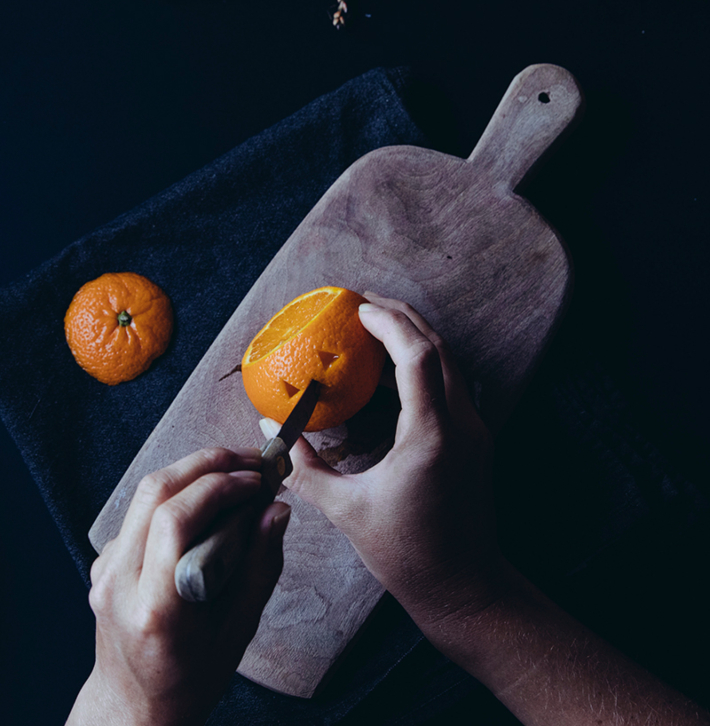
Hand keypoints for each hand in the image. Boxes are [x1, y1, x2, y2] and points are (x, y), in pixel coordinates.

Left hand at [67, 447, 289, 725]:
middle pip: (157, 491)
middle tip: (252, 462)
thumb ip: (260, 566)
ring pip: (146, 492)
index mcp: (155, 607)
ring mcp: (105, 569)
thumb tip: (277, 509)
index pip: (177, 518)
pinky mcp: (104, 561)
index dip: (222, 486)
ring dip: (194, 471)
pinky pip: (142, 511)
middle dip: (209, 463)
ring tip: (237, 472)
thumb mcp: (239, 631)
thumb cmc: (190, 680)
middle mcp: (120, 581)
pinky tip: (209, 504)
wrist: (132, 709)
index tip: (260, 481)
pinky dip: (179, 494)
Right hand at [270, 295, 508, 626]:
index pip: (417, 356)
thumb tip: (269, 431)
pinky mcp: (475, 440)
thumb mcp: (347, 511)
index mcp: (431, 437)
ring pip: (449, 363)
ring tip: (376, 328)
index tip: (358, 309)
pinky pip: (451, 384)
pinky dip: (424, 365)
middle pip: (438, 347)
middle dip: (403, 317)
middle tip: (365, 304)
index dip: (388, 324)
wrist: (465, 589)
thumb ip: (304, 468)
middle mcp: (462, 425)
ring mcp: (475, 431)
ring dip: (415, 338)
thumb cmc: (407, 554)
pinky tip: (393, 371)